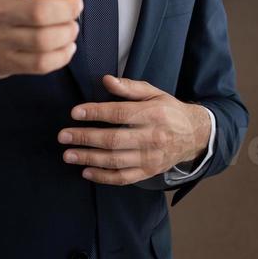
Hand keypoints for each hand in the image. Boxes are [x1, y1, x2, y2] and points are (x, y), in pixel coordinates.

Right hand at [0, 0, 83, 79]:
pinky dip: (60, 56)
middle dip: (65, 10)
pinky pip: (40, 64)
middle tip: (75, 6)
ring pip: (43, 40)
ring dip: (66, 33)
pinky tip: (66, 45)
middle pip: (38, 12)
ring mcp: (2, 39)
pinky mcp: (8, 62)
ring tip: (71, 27)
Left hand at [57, 75, 210, 184]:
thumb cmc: (168, 110)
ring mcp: (151, 158)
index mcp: (154, 114)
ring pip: (116, 160)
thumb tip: (106, 80)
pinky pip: (123, 177)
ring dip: (89, 158)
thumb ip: (130, 87)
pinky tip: (86, 171)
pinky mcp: (149, 172)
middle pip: (114, 139)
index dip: (96, 113)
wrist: (194, 135)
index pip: (120, 114)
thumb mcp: (154, 92)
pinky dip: (103, 177)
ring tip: (69, 154)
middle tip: (63, 136)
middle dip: (86, 138)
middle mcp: (153, 137)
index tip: (75, 112)